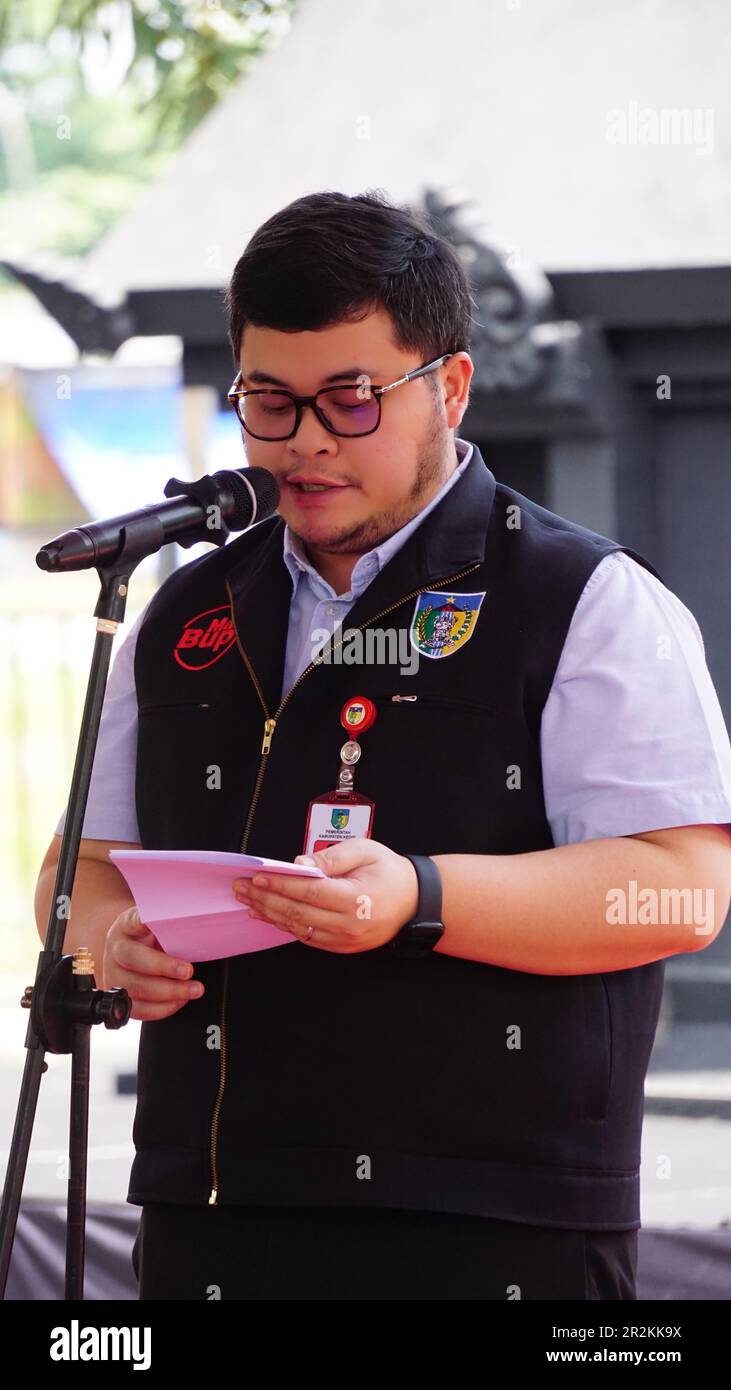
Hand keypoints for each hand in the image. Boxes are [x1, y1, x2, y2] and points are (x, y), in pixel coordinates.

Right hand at [103, 906, 204, 1020]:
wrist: (130, 951)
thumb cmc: (147, 936)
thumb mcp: (157, 923)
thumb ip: (168, 924)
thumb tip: (192, 923)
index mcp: (124, 927)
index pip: (131, 922)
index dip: (141, 923)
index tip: (151, 923)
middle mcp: (115, 951)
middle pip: (132, 959)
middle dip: (163, 967)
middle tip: (188, 970)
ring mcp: (114, 976)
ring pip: (135, 988)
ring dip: (168, 992)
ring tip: (193, 990)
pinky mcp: (120, 998)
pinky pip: (138, 1009)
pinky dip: (162, 1008)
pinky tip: (180, 1000)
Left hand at [231, 838, 419, 952]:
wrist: (414, 900)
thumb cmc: (390, 872)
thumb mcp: (365, 851)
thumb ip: (331, 857)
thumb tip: (298, 864)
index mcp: (356, 898)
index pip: (308, 891)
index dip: (279, 885)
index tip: (257, 877)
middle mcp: (349, 924)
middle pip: (297, 912)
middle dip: (265, 899)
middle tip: (241, 888)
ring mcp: (345, 940)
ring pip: (298, 928)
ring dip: (269, 914)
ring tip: (248, 901)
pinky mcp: (342, 947)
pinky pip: (306, 937)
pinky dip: (284, 926)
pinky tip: (268, 915)